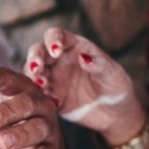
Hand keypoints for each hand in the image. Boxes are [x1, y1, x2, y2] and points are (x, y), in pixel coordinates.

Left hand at [0, 66, 63, 148]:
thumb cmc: (9, 127)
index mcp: (21, 92)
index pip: (13, 81)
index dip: (2, 78)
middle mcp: (39, 107)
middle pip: (27, 103)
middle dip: (8, 111)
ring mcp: (48, 130)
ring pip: (38, 129)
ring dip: (20, 135)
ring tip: (2, 142)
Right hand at [25, 27, 140, 134]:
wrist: (114, 113)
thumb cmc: (116, 87)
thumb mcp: (114, 74)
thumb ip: (99, 64)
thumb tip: (83, 57)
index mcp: (74, 47)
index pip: (56, 35)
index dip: (52, 40)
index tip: (56, 50)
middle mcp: (59, 60)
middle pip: (38, 51)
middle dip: (34, 58)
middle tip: (36, 68)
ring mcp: (52, 78)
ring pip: (32, 72)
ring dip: (33, 77)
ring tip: (42, 86)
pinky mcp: (49, 96)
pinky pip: (38, 94)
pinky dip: (40, 96)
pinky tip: (54, 102)